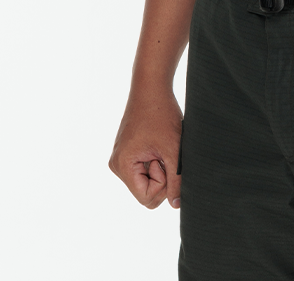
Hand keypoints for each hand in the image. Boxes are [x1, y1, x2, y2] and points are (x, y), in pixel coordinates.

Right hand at [108, 86, 182, 208]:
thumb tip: (176, 205)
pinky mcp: (127, 151)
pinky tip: (158, 142)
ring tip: (161, 144)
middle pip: (146, 191)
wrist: (151, 87)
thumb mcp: (174, 149)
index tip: (166, 160)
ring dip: (160, 166)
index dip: (163, 184)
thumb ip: (176, 179)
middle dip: (162, 174)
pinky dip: (155, 159)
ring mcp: (121, 157)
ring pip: (146, 179)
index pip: (147, 198)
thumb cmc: (162, 114)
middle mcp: (117, 165)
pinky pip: (144, 168)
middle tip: (165, 149)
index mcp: (123, 166)